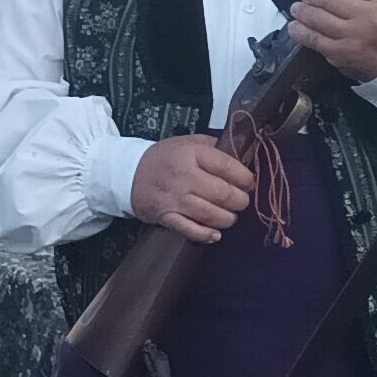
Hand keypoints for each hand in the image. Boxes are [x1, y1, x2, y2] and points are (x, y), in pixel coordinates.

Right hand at [131, 134, 258, 246]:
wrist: (127, 173)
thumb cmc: (163, 158)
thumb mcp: (187, 142)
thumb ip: (214, 146)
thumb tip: (243, 156)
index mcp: (190, 153)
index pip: (228, 167)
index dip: (245, 178)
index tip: (248, 183)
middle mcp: (184, 176)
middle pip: (224, 194)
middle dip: (240, 200)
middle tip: (240, 201)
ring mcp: (175, 199)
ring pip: (212, 214)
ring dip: (227, 218)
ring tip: (229, 215)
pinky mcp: (166, 216)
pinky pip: (192, 230)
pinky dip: (207, 234)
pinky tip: (215, 233)